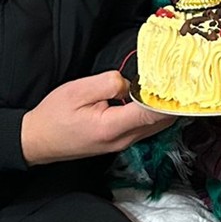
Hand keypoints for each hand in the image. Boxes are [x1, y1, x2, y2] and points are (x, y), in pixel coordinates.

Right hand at [20, 71, 172, 165]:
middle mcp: (122, 139)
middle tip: (183, 78)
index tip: (182, 81)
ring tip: (173, 85)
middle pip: (160, 121)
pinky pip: (146, 127)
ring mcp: (122, 143)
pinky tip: (154, 98)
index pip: (151, 112)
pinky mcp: (120, 141)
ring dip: (165, 107)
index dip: (169, 97)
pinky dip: (154, 113)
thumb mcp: (77, 91)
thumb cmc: (53, 116)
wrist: (37, 141)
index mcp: (111, 127)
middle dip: (173, 101)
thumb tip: (130, 83)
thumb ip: (108, 83)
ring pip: (155, 126)